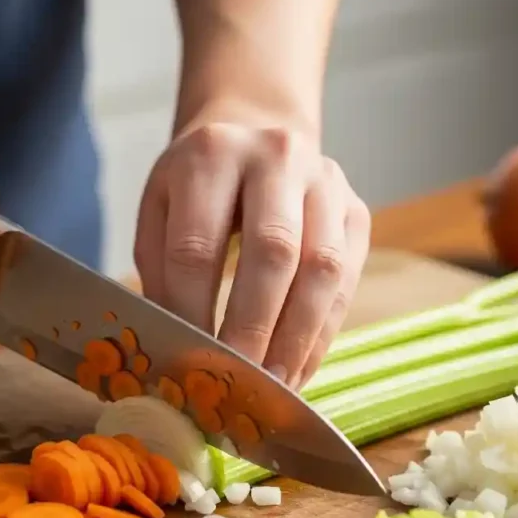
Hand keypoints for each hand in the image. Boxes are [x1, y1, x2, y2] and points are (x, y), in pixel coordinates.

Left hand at [134, 122, 369, 388]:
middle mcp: (276, 157)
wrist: (256, 132)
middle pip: (273, 251)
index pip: (198, 245)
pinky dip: (322, 334)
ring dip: (297, 338)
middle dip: (253, 326)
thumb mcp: (160, 209)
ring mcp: (326, 182)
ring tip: (273, 386)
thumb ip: (161, 271)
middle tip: (237, 381)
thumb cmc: (199, 185)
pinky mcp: (357, 211)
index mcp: (211, 154)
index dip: (191, 310)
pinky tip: (298, 368)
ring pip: (322, 268)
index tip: (187, 357)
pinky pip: (348, 281)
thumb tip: (176, 348)